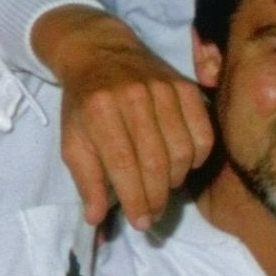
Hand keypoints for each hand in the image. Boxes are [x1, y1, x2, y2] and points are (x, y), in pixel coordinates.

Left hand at [43, 11, 210, 231]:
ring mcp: (163, 89)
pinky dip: (196, 157)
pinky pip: (202, 133)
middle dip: (156, 198)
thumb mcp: (73, 140)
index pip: (123, 165)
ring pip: (182, 151)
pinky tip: (182, 165)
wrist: (99, 52)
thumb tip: (96, 219)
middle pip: (156, 162)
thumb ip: (86, 180)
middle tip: (153, 214)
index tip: (140, 223)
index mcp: (99, 110)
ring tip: (163, 189)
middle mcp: (133, 96)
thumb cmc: (84, 103)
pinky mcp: (186, 85)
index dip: (135, 200)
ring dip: (175, 181)